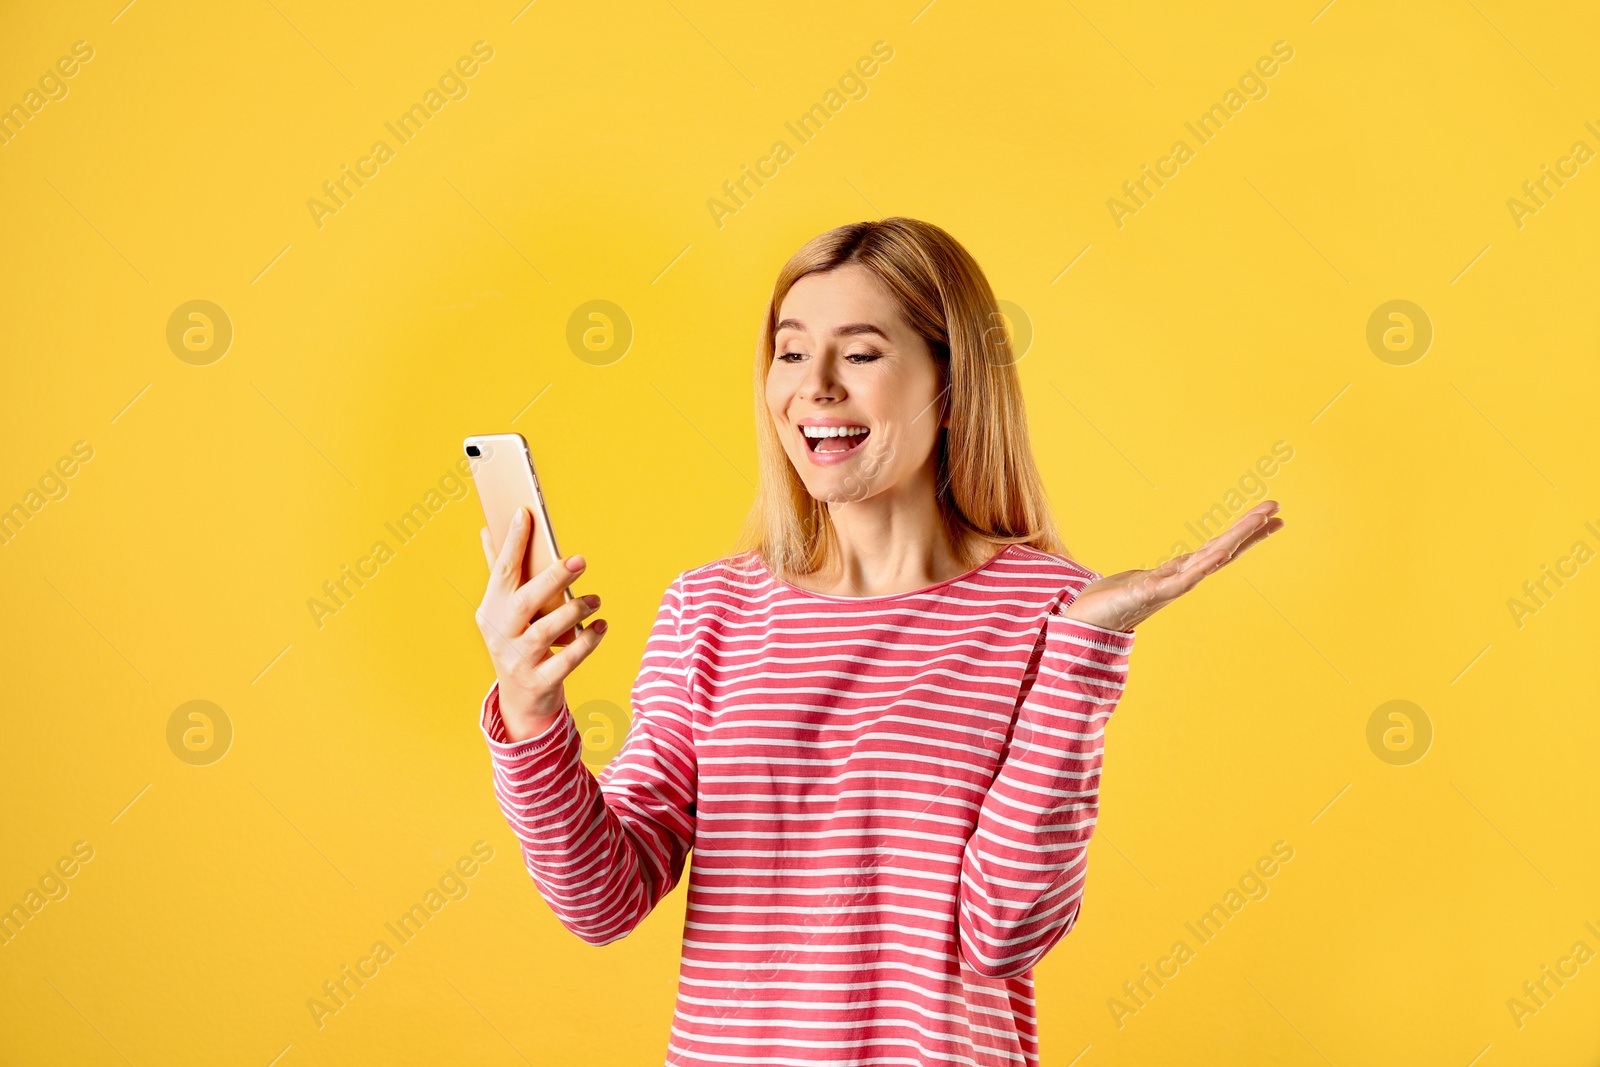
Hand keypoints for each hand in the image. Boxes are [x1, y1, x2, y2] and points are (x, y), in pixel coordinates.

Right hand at [476, 507, 607, 740]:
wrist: (520, 699)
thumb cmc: (516, 641)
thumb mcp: (503, 610)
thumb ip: (500, 572)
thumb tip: (489, 528)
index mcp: (491, 610)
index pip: (501, 571)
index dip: (513, 542)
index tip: (525, 512)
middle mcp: (500, 634)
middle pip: (525, 601)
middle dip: (553, 578)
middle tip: (581, 560)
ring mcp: (518, 660)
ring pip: (546, 632)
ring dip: (574, 611)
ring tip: (595, 599)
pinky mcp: (539, 681)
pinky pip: (567, 661)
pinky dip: (587, 642)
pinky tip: (601, 627)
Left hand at [1059, 500, 1285, 632]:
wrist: (1088, 624)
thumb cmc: (1114, 601)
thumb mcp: (1146, 579)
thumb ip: (1168, 572)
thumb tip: (1185, 562)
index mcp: (1180, 572)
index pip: (1219, 548)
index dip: (1244, 533)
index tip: (1271, 515)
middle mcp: (1181, 579)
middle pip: (1222, 549)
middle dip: (1248, 529)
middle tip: (1275, 508)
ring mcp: (1168, 587)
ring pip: (1208, 560)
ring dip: (1233, 541)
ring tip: (1256, 522)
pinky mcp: (1149, 594)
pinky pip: (1181, 579)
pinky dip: (1202, 568)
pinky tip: (1220, 554)